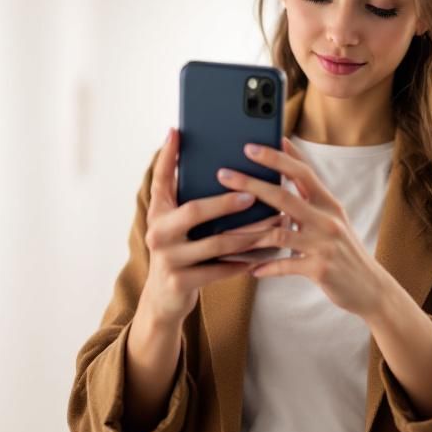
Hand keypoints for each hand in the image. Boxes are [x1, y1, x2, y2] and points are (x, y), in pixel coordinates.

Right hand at [140, 128, 282, 326]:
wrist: (163, 299)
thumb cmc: (178, 250)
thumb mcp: (174, 222)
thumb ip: (184, 194)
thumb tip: (197, 153)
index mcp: (158, 212)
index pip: (160, 178)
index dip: (167, 155)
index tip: (179, 132)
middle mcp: (157, 232)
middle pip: (194, 211)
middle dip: (226, 201)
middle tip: (252, 194)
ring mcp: (167, 258)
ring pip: (215, 243)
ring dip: (249, 234)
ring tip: (274, 224)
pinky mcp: (180, 281)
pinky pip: (220, 269)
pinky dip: (244, 261)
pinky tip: (265, 253)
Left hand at [217, 139, 389, 319]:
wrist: (370, 287)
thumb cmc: (344, 249)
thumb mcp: (332, 218)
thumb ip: (309, 195)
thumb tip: (284, 165)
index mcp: (329, 203)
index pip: (301, 172)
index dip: (277, 157)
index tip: (251, 147)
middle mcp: (327, 219)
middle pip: (284, 196)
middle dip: (251, 184)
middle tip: (224, 174)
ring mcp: (324, 244)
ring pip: (278, 232)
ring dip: (247, 232)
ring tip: (223, 233)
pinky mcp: (319, 269)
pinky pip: (284, 265)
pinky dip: (266, 267)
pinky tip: (251, 269)